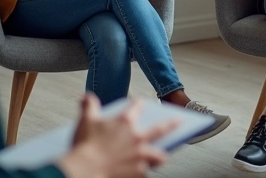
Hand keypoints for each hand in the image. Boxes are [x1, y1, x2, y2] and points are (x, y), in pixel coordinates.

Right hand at [57, 93, 176, 177]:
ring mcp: (141, 155)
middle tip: (179, 121)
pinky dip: (141, 172)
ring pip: (159, 155)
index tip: (140, 102)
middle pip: (160, 129)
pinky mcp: (139, 171)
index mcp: (125, 122)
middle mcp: (137, 137)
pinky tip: (139, 172)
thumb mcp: (86, 121)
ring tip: (162, 155)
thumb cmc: (85, 145)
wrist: (86, 169)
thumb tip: (86, 96)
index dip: (138, 104)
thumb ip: (89, 106)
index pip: (136, 107)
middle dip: (172, 124)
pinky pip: (145, 173)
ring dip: (160, 155)